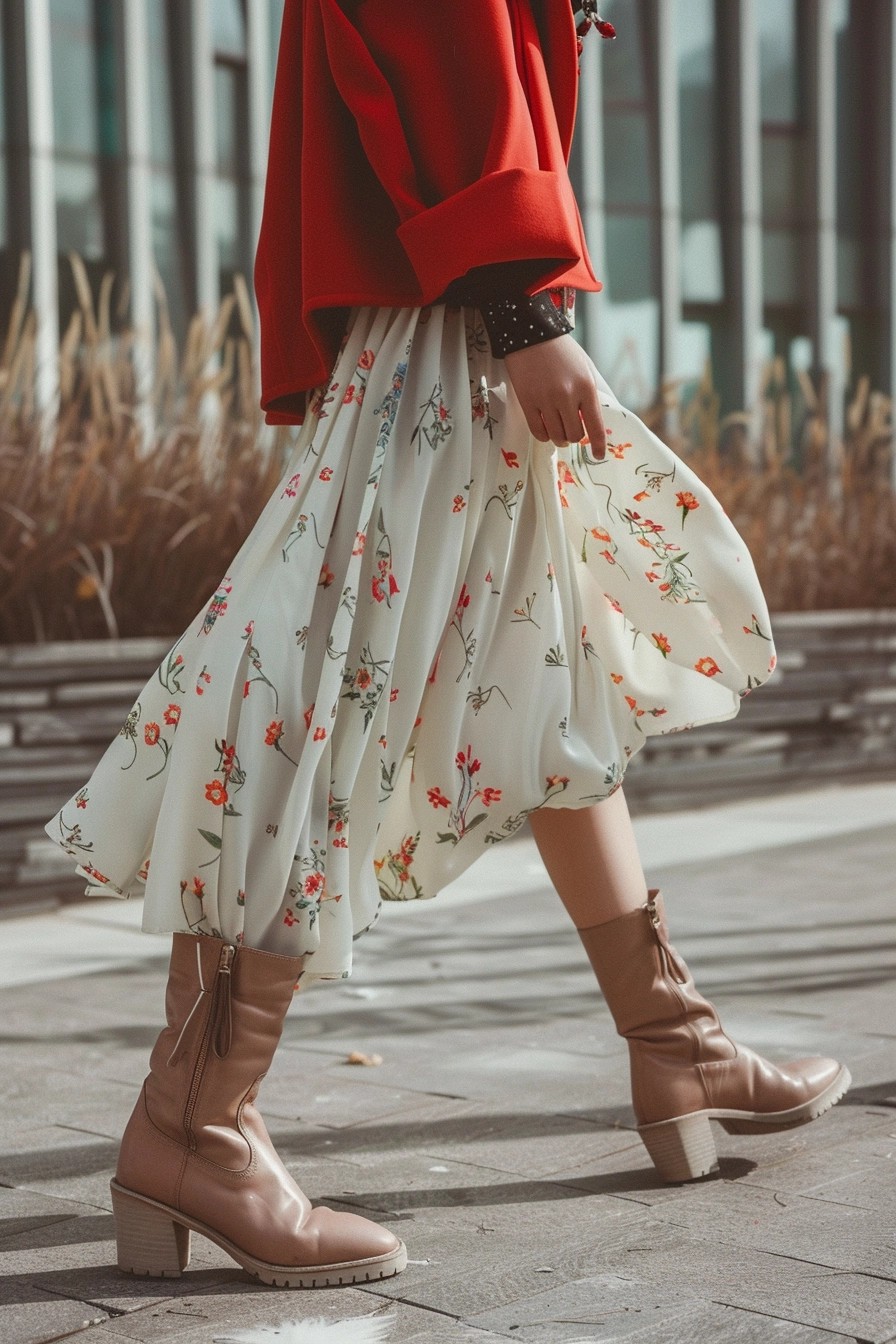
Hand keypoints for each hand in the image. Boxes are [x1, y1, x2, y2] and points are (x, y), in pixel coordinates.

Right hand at [504, 334, 606, 458]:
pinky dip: (544, 435)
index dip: (598, 444)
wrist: (531, 334)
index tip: (598, 455)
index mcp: (586, 387)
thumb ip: (589, 394)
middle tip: (570, 430)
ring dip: (558, 438)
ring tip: (557, 429)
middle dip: (574, 436)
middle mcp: (567, 396)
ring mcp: (546, 400)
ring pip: (556, 436)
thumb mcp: (584, 369)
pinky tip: (545, 428)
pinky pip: (538, 431)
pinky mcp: (527, 401)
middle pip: (574, 435)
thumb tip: (594, 421)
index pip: (595, 425)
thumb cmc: (561, 352)